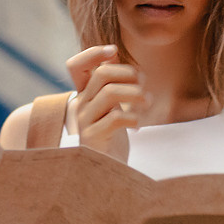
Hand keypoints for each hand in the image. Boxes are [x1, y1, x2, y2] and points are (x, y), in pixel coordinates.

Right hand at [65, 44, 142, 158]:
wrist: (103, 172)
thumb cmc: (111, 137)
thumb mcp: (111, 106)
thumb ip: (110, 82)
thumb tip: (113, 53)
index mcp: (84, 95)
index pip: (76, 66)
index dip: (93, 53)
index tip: (114, 51)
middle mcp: (80, 106)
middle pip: (102, 75)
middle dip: (129, 73)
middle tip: (144, 84)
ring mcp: (85, 122)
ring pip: (109, 93)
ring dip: (136, 94)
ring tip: (148, 102)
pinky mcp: (93, 139)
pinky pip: (115, 118)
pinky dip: (133, 117)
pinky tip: (138, 125)